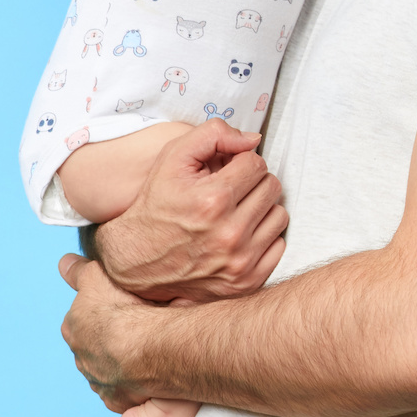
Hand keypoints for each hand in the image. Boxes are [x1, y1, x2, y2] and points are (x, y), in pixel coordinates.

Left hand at [58, 252, 156, 411]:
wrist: (148, 347)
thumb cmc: (124, 308)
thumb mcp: (97, 276)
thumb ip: (78, 271)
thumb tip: (64, 262)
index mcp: (73, 328)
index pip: (83, 319)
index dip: (102, 312)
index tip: (121, 309)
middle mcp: (81, 357)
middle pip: (95, 347)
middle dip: (111, 340)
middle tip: (137, 330)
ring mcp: (98, 381)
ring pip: (109, 369)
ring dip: (122, 363)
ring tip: (148, 351)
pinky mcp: (117, 399)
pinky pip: (125, 391)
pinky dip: (134, 384)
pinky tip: (148, 374)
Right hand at [90, 119, 288, 302]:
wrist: (136, 259)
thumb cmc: (156, 205)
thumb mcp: (172, 159)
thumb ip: (213, 135)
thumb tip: (253, 139)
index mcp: (213, 200)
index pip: (256, 164)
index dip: (240, 162)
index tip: (226, 172)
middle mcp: (230, 234)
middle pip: (272, 188)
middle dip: (253, 183)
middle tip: (231, 190)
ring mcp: (240, 262)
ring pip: (279, 215)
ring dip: (261, 209)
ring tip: (236, 211)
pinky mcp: (246, 282)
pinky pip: (279, 246)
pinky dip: (263, 237)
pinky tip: (241, 234)